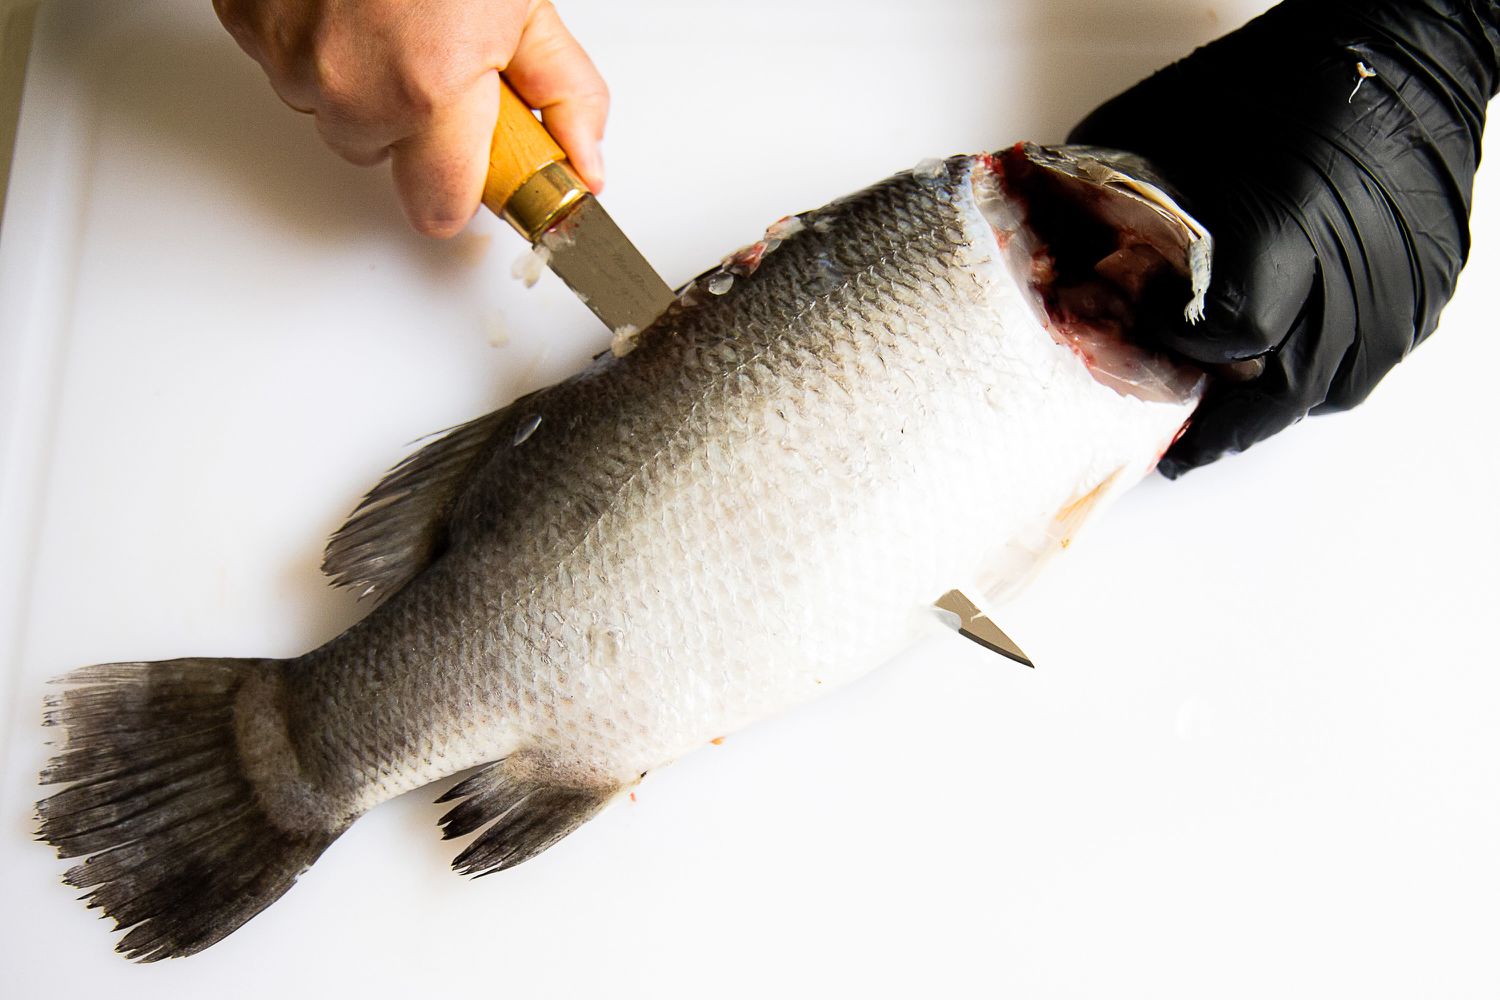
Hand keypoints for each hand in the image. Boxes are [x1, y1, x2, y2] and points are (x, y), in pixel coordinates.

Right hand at [214, 0, 608, 236]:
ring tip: (389, 13)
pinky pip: (286, 63)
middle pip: (381, 157)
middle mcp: (350, 87)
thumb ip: (563, 95)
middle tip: (435, 52)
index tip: (476, 160)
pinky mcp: (247, 22)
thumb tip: (586, 162)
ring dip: (360, 80)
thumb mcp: (524, 7)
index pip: (439, 210)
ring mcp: (289, 57)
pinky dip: (314, 39)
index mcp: (428, 92)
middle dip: (412, 122)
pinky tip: (344, 1)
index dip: (461, 185)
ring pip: (331, 110)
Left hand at [1068, 0, 1498, 476]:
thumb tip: (1059, 258)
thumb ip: (1113, 205)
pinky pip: (1364, 365)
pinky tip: (1280, 373)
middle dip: (1220, 423)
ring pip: (1322, 392)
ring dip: (1266, 411)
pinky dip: (1317, 377)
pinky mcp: (1425, 295)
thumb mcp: (1160, 133)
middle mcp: (1346, 275)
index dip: (1178, 352)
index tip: (1145, 355)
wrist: (1405, 58)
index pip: (1223, 336)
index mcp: (1280, 233)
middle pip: (1275, 393)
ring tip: (1221, 422)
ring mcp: (1395, 292)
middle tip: (1179, 445)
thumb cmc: (1283, 80)